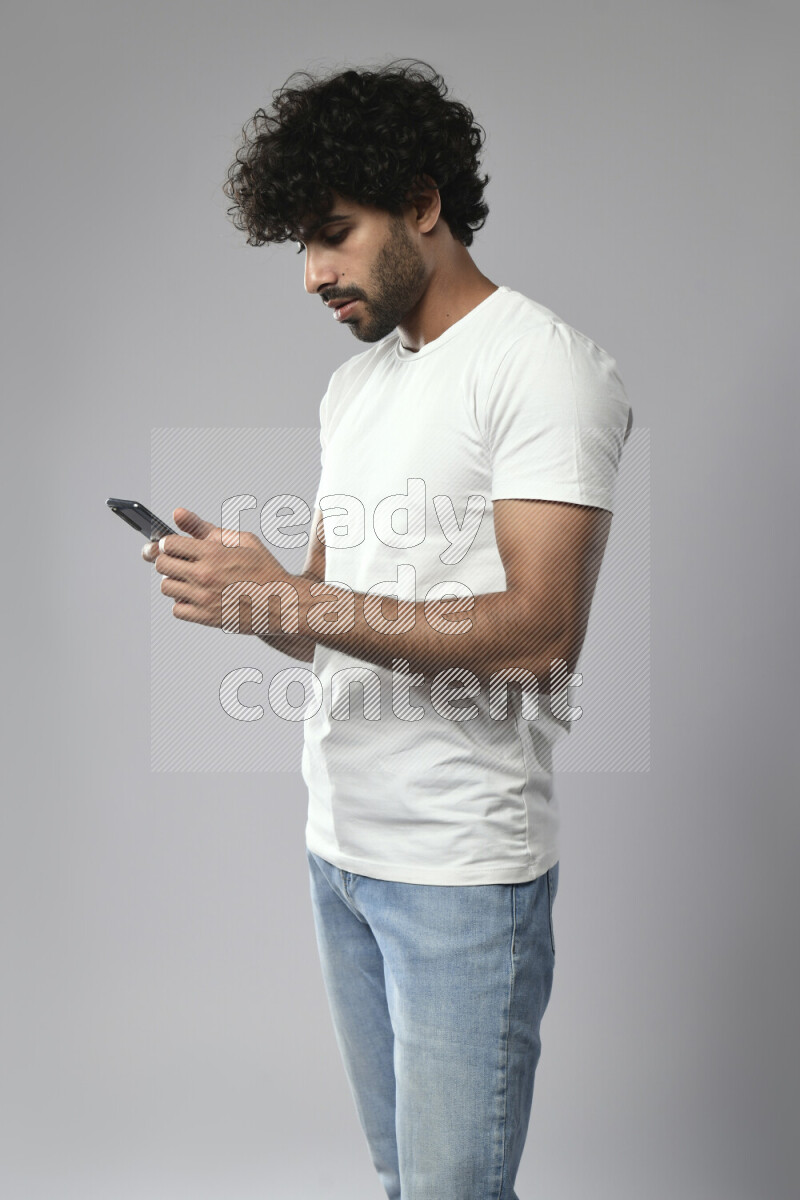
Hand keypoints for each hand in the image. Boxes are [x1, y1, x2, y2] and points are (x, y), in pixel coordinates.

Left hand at [142, 508, 294, 634]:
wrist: (282, 602)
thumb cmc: (264, 569)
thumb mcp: (241, 540)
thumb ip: (205, 527)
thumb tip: (178, 514)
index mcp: (213, 552)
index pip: (167, 544)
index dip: (169, 544)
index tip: (175, 547)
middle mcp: (205, 574)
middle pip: (161, 565)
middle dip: (168, 561)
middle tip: (181, 563)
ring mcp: (204, 598)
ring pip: (166, 587)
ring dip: (175, 583)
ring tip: (191, 581)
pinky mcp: (205, 618)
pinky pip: (176, 610)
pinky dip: (183, 604)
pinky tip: (197, 598)